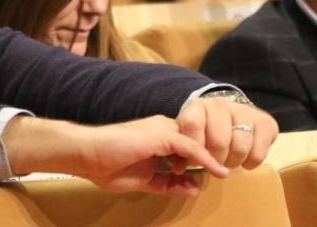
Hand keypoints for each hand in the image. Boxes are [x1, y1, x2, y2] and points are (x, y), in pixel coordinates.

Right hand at [5, 115, 227, 196]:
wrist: (86, 153)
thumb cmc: (107, 165)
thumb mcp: (146, 180)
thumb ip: (169, 183)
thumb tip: (195, 187)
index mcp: (158, 137)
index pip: (189, 146)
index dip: (205, 159)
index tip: (219, 174)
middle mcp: (163, 129)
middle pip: (197, 141)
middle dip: (215, 155)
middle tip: (230, 173)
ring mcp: (162, 130)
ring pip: (198, 141)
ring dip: (215, 157)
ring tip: (229, 172)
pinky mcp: (161, 135)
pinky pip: (190, 148)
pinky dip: (206, 160)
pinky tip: (218, 171)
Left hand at [177, 97, 278, 170]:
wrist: (232, 116)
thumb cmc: (206, 129)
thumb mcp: (189, 135)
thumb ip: (182, 149)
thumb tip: (178, 168)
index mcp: (198, 105)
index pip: (193, 124)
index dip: (194, 147)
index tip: (195, 160)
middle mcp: (221, 105)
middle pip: (219, 142)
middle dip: (216, 159)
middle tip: (216, 162)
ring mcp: (245, 111)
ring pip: (240, 148)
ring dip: (233, 162)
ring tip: (229, 160)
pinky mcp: (266, 122)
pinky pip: (259, 153)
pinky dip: (250, 162)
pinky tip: (245, 158)